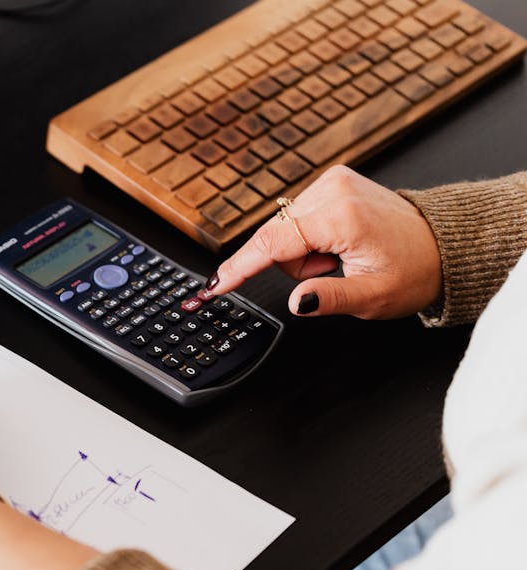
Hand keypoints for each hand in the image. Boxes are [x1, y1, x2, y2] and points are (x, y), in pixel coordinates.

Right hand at [206, 166, 442, 318]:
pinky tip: (337, 243)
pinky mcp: (332, 181)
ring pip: (284, 230)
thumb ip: (330, 300)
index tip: (214, 285)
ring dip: (303, 252)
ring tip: (340, 257)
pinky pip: (296, 219)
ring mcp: (332, 181)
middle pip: (276, 238)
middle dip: (296, 264)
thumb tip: (297, 301)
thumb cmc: (414, 270)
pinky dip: (309, 238)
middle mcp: (333, 190)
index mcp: (343, 216)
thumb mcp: (374, 298)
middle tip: (333, 271)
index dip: (240, 268)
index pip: (273, 243)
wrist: (441, 244)